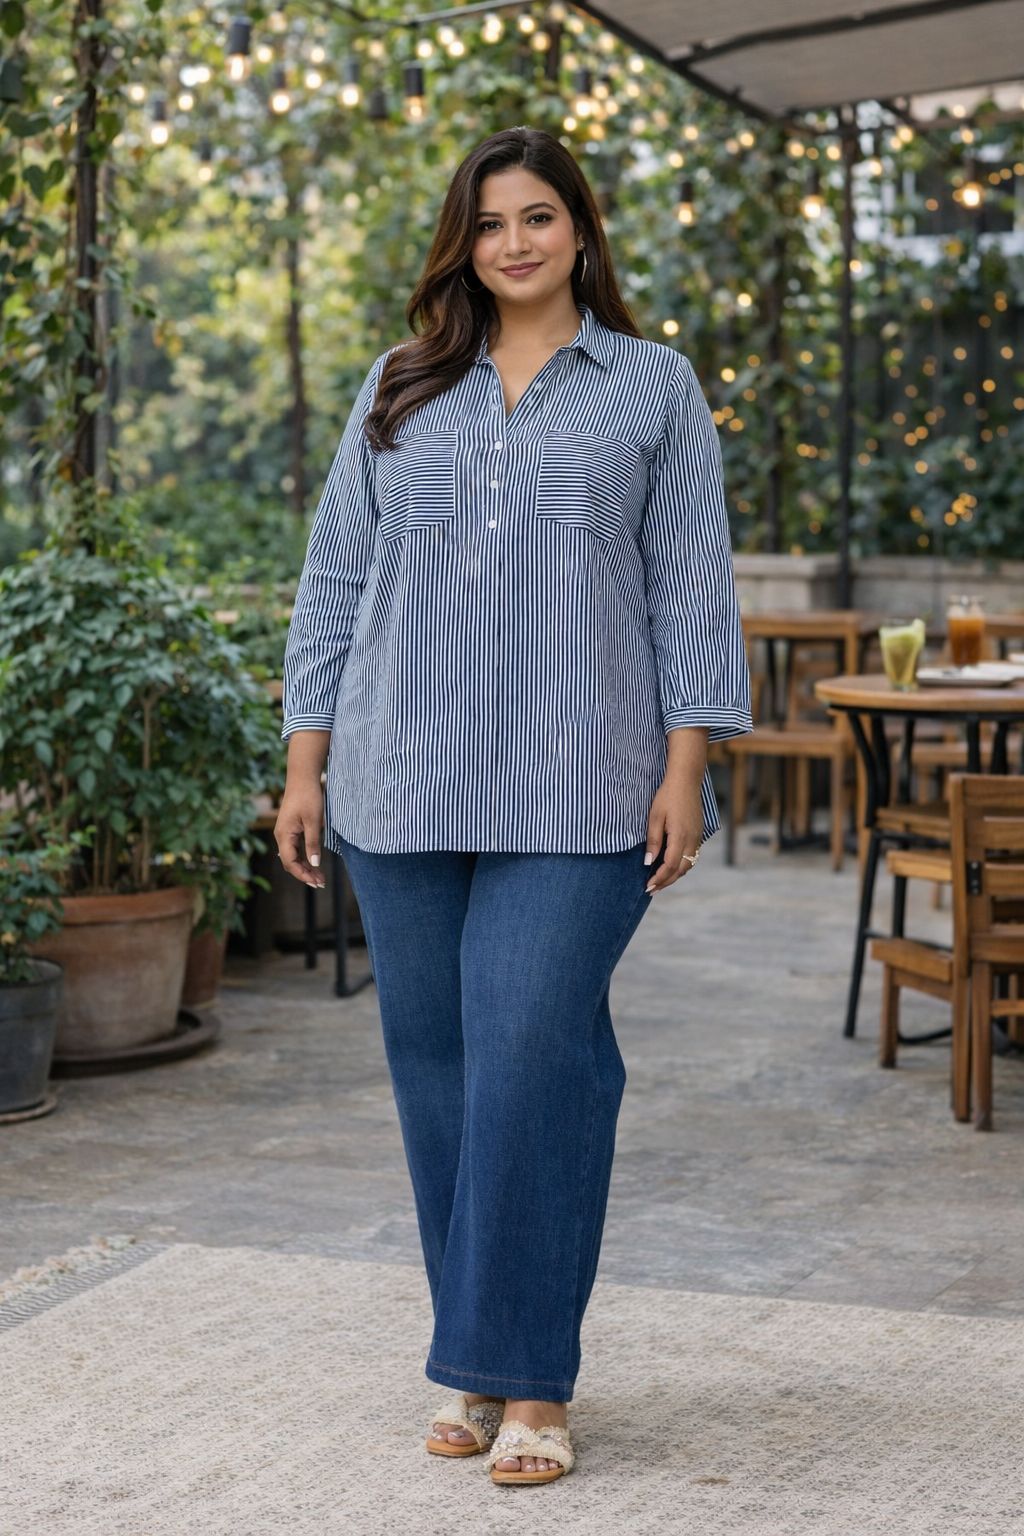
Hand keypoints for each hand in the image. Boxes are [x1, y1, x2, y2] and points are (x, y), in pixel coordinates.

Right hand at [274, 782, 325, 888]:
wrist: (302, 777)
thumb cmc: (308, 797)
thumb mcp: (314, 821)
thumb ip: (313, 843)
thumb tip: (315, 864)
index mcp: (284, 835)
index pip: (290, 862)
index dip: (303, 874)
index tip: (316, 882)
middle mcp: (281, 836)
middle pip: (290, 862)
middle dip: (305, 874)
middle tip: (321, 882)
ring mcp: (285, 832)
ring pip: (293, 856)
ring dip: (305, 867)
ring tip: (320, 876)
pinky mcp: (290, 829)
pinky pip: (295, 848)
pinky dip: (304, 857)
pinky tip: (314, 863)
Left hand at [644, 774, 703, 893]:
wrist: (686, 780)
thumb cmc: (667, 796)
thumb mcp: (655, 817)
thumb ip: (653, 841)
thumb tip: (648, 862)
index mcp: (680, 837)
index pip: (670, 866)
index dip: (659, 879)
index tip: (648, 886)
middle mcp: (692, 840)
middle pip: (680, 870)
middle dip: (666, 882)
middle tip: (651, 889)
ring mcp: (698, 838)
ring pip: (688, 865)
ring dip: (674, 876)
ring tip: (660, 881)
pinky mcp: (699, 834)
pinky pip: (692, 857)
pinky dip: (681, 866)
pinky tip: (671, 867)